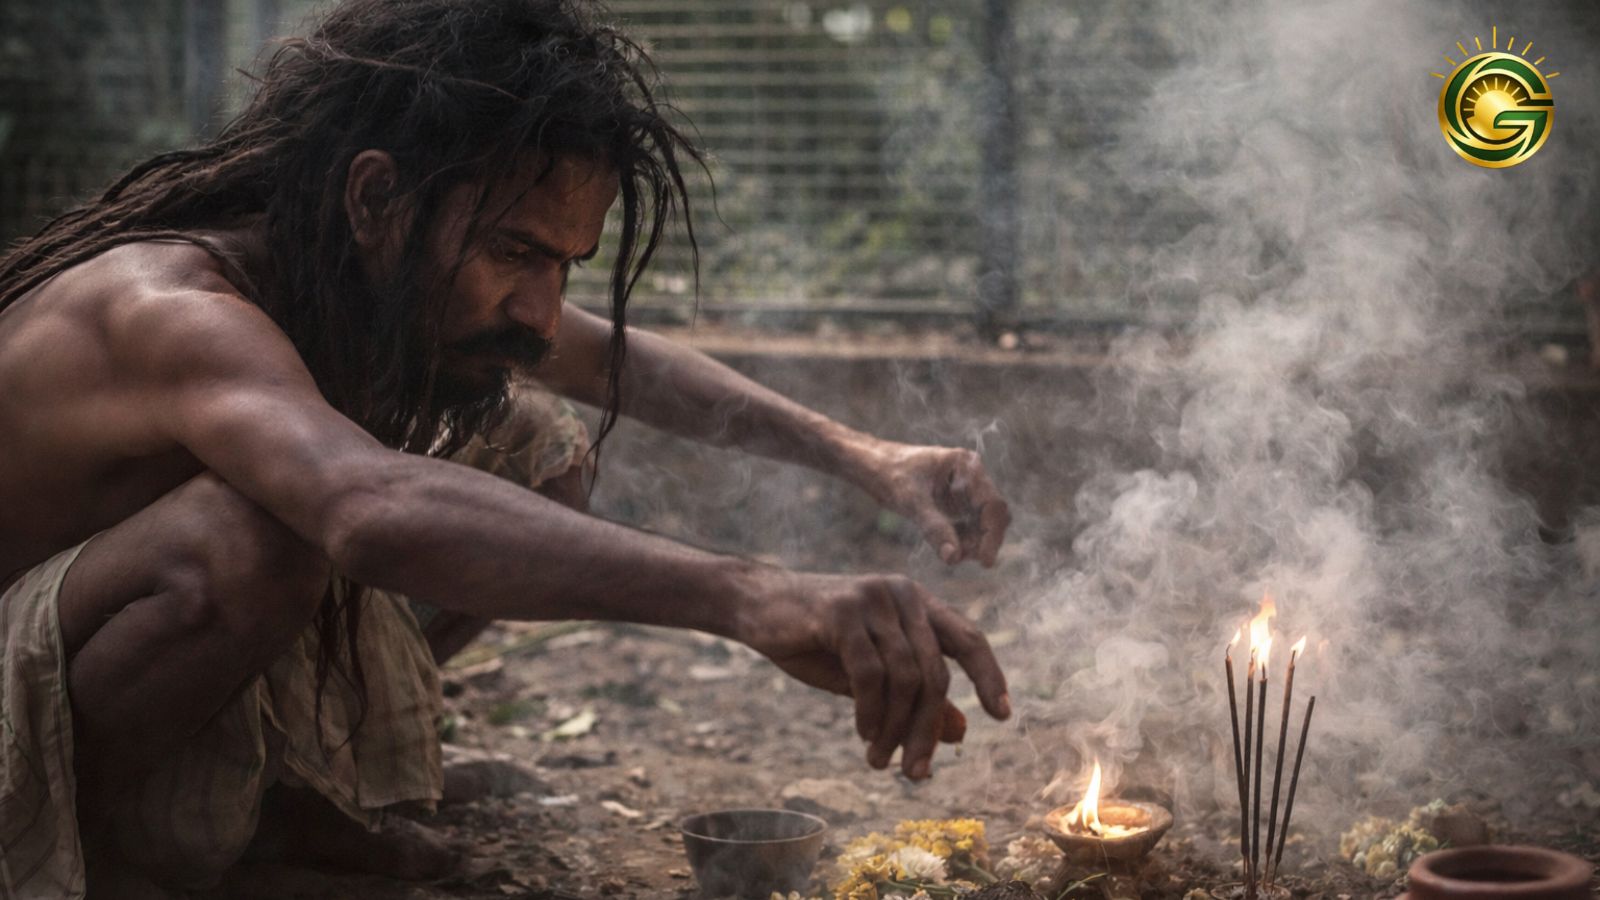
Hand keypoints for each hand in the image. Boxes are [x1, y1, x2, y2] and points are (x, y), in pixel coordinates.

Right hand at [735, 569, 1009, 779]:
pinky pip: (870, 674)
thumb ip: (912, 695)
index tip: (1003, 715)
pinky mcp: (842, 611)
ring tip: (878, 760)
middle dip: (927, 730)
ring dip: (895, 729)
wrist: (755, 605)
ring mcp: (873, 599)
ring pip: (905, 678)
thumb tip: (960, 732)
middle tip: (916, 773)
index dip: (989, 676)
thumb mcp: (870, 671)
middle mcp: (903, 594)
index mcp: (917, 602)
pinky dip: (871, 712)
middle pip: (936, 672)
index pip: (968, 638)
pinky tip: (863, 733)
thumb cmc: (814, 637)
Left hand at [860, 441, 1011, 566]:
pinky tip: (949, 549)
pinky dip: (962, 540)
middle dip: (984, 540)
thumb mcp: (910, 501)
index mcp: (966, 466)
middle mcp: (971, 476)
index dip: (992, 535)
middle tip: (968, 560)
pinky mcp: (955, 502)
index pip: (993, 504)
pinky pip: (968, 525)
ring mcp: (964, 489)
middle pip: (993, 515)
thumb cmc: (888, 473)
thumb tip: (954, 557)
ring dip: (974, 542)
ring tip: (953, 555)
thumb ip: (934, 527)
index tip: (984, 561)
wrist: (871, 464)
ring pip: (982, 523)